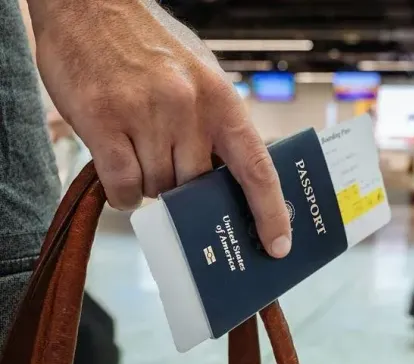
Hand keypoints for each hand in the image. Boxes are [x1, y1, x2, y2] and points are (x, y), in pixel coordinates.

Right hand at [30, 0, 291, 256]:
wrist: (91, 5)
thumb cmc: (150, 45)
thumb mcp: (202, 77)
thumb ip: (219, 125)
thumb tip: (233, 175)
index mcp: (222, 99)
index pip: (257, 168)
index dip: (271, 212)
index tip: (278, 246)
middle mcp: (189, 108)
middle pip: (197, 186)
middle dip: (186, 190)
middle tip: (173, 170)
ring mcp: (146, 115)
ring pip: (159, 188)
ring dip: (151, 184)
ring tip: (139, 151)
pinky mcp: (104, 122)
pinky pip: (123, 186)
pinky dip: (124, 192)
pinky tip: (120, 174)